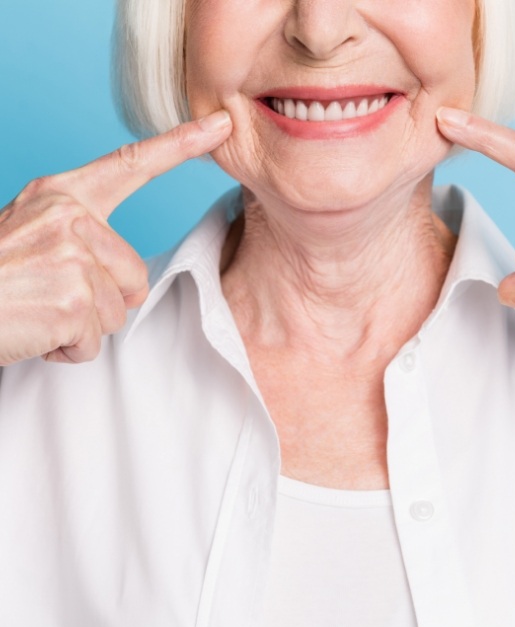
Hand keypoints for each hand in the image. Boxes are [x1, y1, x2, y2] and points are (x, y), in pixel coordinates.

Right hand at [0, 110, 231, 365]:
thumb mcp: (31, 237)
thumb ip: (81, 240)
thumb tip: (125, 280)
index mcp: (62, 195)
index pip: (131, 164)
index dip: (180, 145)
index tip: (220, 125)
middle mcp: (71, 216)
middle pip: (134, 275)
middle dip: (101, 300)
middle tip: (49, 295)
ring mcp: (73, 254)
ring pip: (116, 311)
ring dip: (81, 325)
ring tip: (37, 310)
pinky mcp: (73, 297)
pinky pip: (94, 340)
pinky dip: (67, 349)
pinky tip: (35, 331)